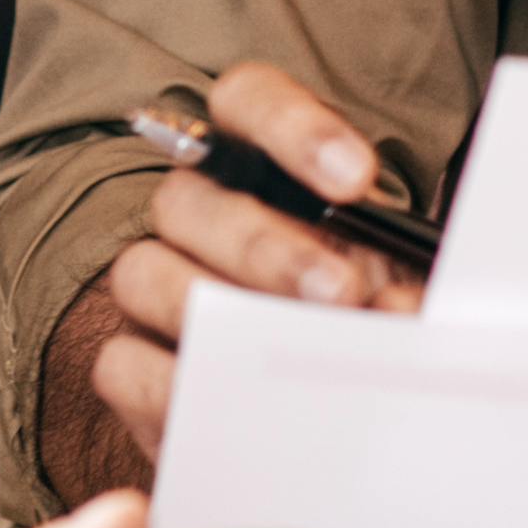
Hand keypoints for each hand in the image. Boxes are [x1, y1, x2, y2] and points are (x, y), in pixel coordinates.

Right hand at [36, 63, 426, 491]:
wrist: (338, 425)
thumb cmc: (373, 328)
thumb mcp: (402, 293)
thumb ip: (405, 285)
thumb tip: (404, 308)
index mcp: (261, 167)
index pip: (246, 102)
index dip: (292, 129)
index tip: (354, 179)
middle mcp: (196, 215)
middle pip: (188, 197)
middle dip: (264, 247)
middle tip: (339, 292)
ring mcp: (155, 287)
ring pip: (141, 271)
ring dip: (217, 312)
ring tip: (293, 354)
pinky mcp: (134, 365)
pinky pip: (122, 363)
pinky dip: (176, 384)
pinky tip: (241, 406)